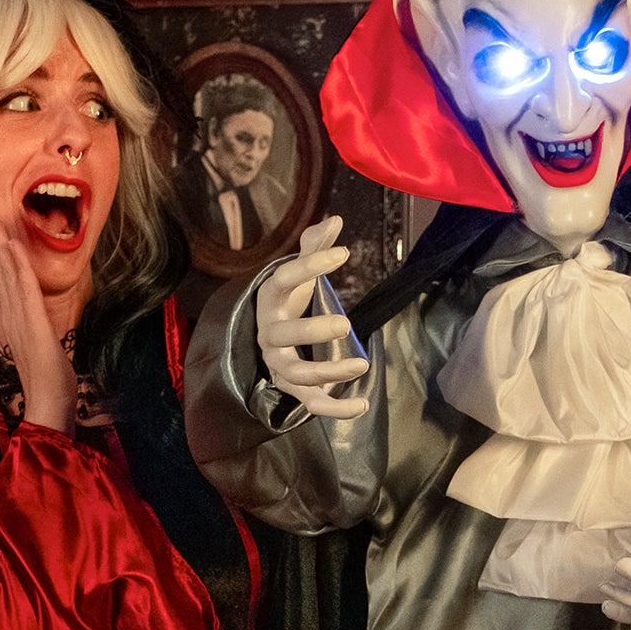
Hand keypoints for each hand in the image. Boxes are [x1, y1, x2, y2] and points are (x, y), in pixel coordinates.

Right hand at [0, 203, 76, 434]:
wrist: (49, 407)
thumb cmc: (50, 384)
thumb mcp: (42, 351)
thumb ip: (36, 334)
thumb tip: (36, 326)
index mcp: (14, 319)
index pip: (1, 276)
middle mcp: (12, 314)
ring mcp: (21, 316)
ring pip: (6, 271)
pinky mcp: (33, 322)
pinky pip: (24, 286)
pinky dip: (17, 264)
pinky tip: (10, 243)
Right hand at [255, 214, 368, 421]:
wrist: (268, 339)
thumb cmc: (288, 300)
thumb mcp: (297, 273)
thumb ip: (314, 246)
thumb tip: (336, 220)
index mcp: (270, 299)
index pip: (284, 279)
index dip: (312, 265)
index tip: (344, 253)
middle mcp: (269, 334)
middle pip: (283, 335)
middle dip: (312, 331)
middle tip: (345, 323)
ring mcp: (279, 365)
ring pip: (298, 374)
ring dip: (329, 371)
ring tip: (362, 364)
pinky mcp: (293, 389)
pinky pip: (311, 404)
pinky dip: (335, 409)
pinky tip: (362, 405)